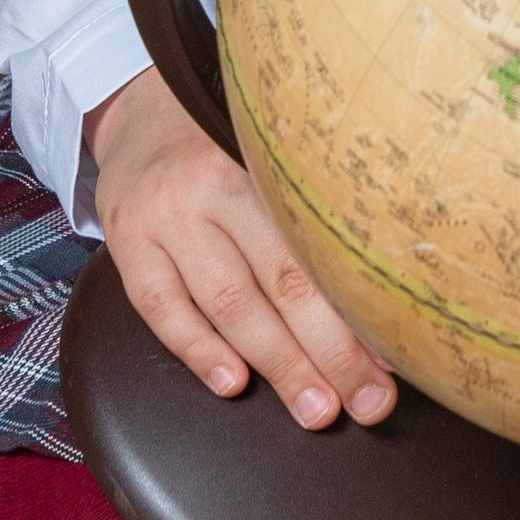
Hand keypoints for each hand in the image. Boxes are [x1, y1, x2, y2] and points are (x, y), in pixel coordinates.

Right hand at [86, 70, 396, 429]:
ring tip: (315, 408)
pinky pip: (160, 306)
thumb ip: (307, 214)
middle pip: (282, 280)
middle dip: (330, 351)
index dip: (359, 307)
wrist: (137, 111)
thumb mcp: (267, 157)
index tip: (394, 356)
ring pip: (228, 300)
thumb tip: (375, 303)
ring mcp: (165, 214)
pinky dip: (199, 350)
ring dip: (277, 363)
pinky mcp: (125, 239)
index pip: (320, 246)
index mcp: (264, 159)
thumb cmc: (223, 145)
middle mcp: (214, 183)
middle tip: (367, 403)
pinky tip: (232, 384)